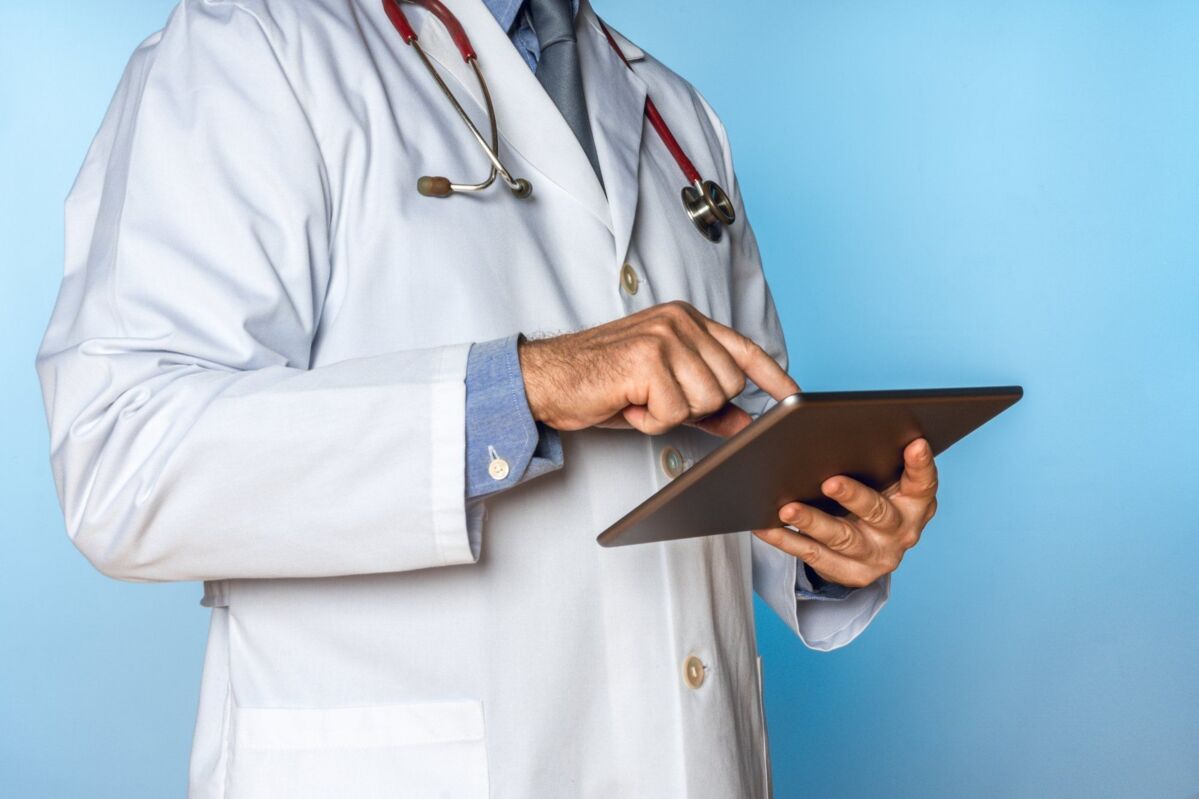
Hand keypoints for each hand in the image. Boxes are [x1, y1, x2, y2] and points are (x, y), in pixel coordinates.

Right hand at [518, 301, 797, 436]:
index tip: (793, 395)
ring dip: (670, 413)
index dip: (772, 375)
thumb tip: (744, 421)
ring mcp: (664, 337)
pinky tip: (627, 404)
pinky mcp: (648, 359)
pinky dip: (649, 421)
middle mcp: (679, 321)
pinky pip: (674, 412)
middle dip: (696, 405)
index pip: (743, 348)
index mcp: (685, 320)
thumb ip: (706, 402)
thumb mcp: (660, 390)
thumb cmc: (600, 382)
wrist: (545, 379)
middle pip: (728, 383)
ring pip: (705, 399)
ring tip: (638, 400)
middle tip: (654, 399)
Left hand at [753, 438, 938, 587]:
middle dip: (853, 497)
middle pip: (878, 513)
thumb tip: (828, 429)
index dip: (921, 465)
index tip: (915, 443)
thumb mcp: (882, 481)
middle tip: (829, 482)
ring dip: (812, 522)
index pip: (923, 483)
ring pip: (842, 538)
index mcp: (916, 503)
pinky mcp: (850, 574)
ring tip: (788, 508)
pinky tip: (766, 526)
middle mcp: (901, 532)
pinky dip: (787, 540)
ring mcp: (877, 556)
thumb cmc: (872, 497)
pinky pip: (813, 556)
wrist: (867, 551)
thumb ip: (872, 458)